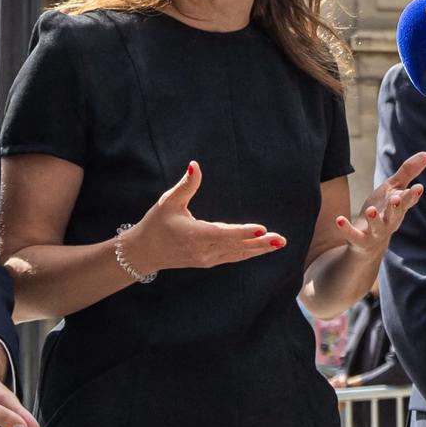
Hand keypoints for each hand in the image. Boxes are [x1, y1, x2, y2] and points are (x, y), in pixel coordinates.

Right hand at [119, 161, 288, 274]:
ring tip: (278, 243)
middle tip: (281, 239)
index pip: (223, 234)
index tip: (261, 229)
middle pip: (236, 247)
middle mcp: (203, 250)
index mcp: (194, 235)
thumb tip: (195, 164)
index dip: (243, 232)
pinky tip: (261, 248)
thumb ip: (186, 184)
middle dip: (260, 243)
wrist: (144, 252)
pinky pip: (232, 257)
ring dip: (259, 249)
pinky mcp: (208, 261)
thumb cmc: (156, 223)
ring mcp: (206, 259)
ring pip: (237, 254)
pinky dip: (248, 252)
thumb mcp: (168, 201)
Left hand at [326, 152, 425, 265]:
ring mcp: (375, 233)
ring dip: (374, 220)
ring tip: (371, 211)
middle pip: (395, 215)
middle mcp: (390, 222)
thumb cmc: (384, 210)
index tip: (418, 188)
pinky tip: (339, 220)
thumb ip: (408, 172)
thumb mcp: (394, 189)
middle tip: (396, 199)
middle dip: (396, 208)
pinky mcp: (359, 240)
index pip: (408, 202)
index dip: (413, 196)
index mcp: (399, 208)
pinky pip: (353, 235)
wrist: (369, 242)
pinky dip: (346, 229)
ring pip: (377, 227)